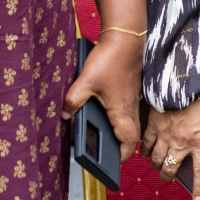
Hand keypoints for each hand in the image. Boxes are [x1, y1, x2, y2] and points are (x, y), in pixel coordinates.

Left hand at [62, 32, 143, 160]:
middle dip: (122, 144)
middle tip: (108, 151)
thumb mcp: (85, 82)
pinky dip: (121, 113)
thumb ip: (73, 101)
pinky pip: (129, 106)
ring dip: (122, 128)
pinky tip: (106, 108)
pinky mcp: (132, 86)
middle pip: (132, 132)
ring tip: (105, 133)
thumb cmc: (110, 60)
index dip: (123, 154)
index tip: (114, 162)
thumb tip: (65, 115)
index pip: (128, 140)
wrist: (127, 37)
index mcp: (121, 110)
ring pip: (131, 119)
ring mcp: (134, 95)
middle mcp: (131, 105)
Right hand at [140, 88, 199, 199]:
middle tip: (169, 175)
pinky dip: (145, 148)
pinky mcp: (153, 124)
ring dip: (156, 164)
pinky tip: (148, 147)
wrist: (188, 76)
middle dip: (168, 176)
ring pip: (155, 160)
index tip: (199, 199)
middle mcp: (180, 141)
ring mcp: (164, 134)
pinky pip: (145, 143)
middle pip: (170, 169)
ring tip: (159, 162)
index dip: (199, 187)